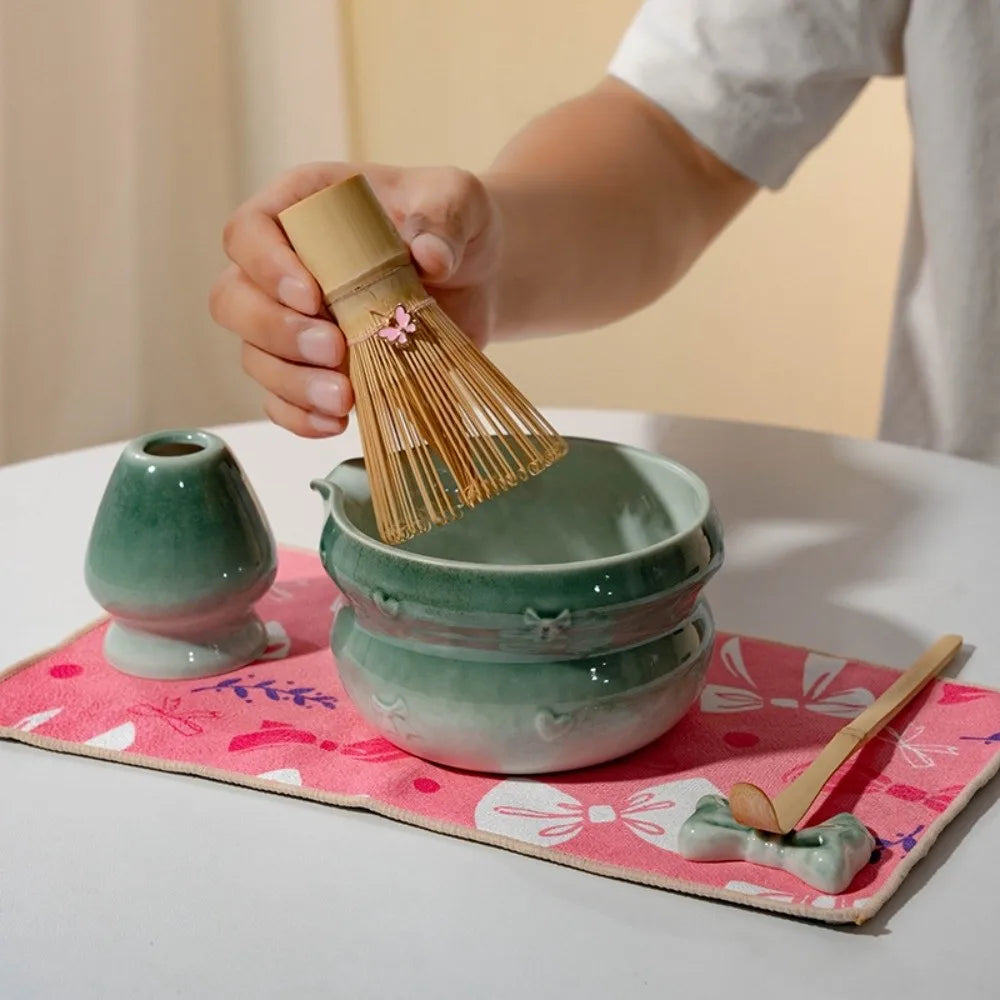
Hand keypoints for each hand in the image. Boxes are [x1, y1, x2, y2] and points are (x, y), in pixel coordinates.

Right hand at [209, 162, 501, 436]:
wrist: (476, 279)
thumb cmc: (456, 225)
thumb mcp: (458, 201)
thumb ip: (444, 219)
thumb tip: (430, 256)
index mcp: (302, 209)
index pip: (248, 232)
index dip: (266, 266)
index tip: (312, 296)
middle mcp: (283, 266)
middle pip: (234, 300)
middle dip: (277, 332)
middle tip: (333, 348)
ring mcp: (294, 322)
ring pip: (255, 356)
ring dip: (292, 383)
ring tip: (344, 398)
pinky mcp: (315, 369)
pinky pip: (282, 399)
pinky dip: (301, 416)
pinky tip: (335, 423)